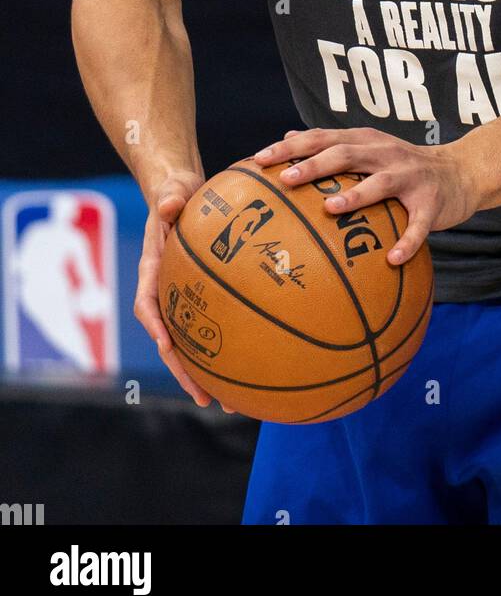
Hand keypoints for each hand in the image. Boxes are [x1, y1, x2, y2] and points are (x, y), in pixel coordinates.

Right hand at [134, 169, 234, 412]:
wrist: (181, 194)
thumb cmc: (176, 193)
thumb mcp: (172, 191)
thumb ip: (170, 199)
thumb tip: (169, 203)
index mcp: (153, 270)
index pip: (148, 304)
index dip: (156, 327)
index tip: (167, 346)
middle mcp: (167, 292)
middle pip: (172, 341)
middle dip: (186, 372)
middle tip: (207, 399)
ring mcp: (185, 299)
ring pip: (195, 345)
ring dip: (210, 375)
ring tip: (233, 404)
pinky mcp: (205, 299)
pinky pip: (217, 329)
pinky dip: (231, 351)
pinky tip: (257, 368)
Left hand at [253, 127, 479, 265]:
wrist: (462, 172)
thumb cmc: (404, 166)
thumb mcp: (370, 148)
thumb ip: (334, 143)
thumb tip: (289, 136)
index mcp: (366, 141)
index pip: (322, 137)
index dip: (291, 146)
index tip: (259, 159)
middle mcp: (386, 154)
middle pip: (346, 154)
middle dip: (314, 165)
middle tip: (286, 179)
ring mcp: (410, 177)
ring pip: (380, 183)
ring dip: (355, 196)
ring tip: (330, 209)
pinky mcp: (431, 203)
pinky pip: (418, 226)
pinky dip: (407, 241)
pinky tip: (392, 259)